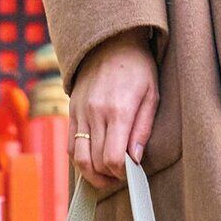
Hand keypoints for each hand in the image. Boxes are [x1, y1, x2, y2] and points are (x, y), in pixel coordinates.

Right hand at [69, 36, 158, 185]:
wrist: (111, 42)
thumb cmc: (138, 68)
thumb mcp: (151, 95)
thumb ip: (143, 129)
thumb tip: (136, 159)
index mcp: (118, 111)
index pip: (113, 159)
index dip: (122, 174)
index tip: (132, 173)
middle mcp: (95, 114)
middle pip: (95, 163)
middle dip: (109, 178)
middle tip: (122, 177)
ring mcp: (80, 113)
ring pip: (78, 158)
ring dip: (92, 174)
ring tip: (107, 175)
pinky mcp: (72, 110)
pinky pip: (70, 145)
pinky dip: (80, 159)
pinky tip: (94, 160)